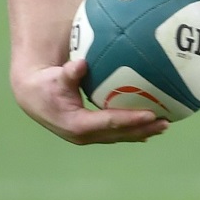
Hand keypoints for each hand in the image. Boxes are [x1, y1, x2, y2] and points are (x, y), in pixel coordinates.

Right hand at [12, 56, 168, 144]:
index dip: (130, 119)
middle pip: (119, 134)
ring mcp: (87, 136)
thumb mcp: (55, 77)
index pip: (108, 123)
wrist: (33, 98)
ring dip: (142, 132)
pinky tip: (151, 125)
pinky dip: (134, 129)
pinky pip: (116, 132)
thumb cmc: (46, 84)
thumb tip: (81, 64)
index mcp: (76, 124)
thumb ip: (69, 73)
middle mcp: (83, 135)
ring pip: (119, 136)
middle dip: (142, 129)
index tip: (150, 114)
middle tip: (165, 122)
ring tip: (165, 125)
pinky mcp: (91, 133)